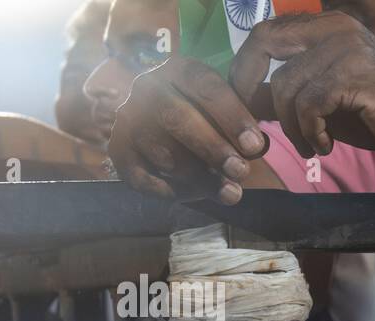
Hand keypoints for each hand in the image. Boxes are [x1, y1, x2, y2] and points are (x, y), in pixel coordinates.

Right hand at [107, 55, 268, 203]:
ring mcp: (128, 119)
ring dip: (199, 177)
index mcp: (180, 70)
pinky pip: (142, 177)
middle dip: (213, 148)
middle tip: (240, 171)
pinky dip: (171, 191)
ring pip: (162, 151)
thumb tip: (256, 147)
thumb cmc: (206, 117)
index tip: (254, 146)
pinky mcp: (118, 151)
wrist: (159, 125)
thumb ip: (241, 124)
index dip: (232, 117)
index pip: (205, 87)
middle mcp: (148, 88)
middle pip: (178, 118)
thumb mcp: (224, 109)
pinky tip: (196, 196)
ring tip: (229, 193)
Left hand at [228, 11, 374, 163]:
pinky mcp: (356, 76)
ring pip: (285, 86)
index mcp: (329, 27)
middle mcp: (336, 29)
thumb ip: (289, 94)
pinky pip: (309, 105)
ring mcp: (346, 49)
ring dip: (291, 127)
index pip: (267, 32)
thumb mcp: (327, 102)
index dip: (244, 65)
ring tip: (312, 145)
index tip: (244, 101)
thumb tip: (246, 99)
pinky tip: (326, 146)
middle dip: (248, 85)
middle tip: (256, 122)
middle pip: (264, 43)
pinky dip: (311, 132)